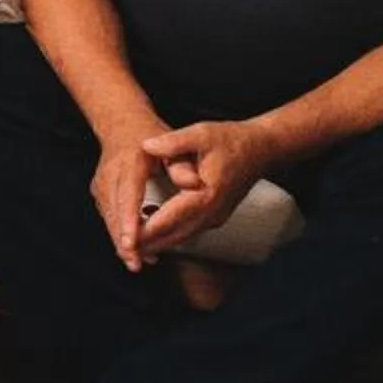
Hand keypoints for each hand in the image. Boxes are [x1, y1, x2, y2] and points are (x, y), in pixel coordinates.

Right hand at [89, 126, 171, 272]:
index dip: (130, 220)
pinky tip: (133, 249)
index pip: (128, 195)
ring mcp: (102, 184)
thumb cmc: (149, 135)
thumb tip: (194, 184)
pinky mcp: (100, 193)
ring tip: (137, 262)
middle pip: (114, 212)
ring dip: (121, 241)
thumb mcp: (172, 143)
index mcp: (129, 163)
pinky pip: (109, 217)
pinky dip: (119, 234)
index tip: (132, 241)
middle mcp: (110, 175)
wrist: (121, 124)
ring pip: (109, 218)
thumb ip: (182, 164)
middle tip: (136, 263)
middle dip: (123, 240)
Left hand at [133, 119, 283, 257]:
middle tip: (121, 250)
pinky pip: (188, 232)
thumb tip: (146, 145)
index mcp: (206, 194)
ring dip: (157, 244)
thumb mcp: (201, 133)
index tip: (125, 237)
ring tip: (131, 248)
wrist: (261, 149)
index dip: (146, 229)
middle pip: (174, 235)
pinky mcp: (215, 217)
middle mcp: (212, 212)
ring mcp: (215, 217)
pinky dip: (169, 237)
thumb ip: (173, 141)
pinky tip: (151, 237)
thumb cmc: (231, 139)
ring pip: (181, 238)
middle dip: (147, 244)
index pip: (170, 218)